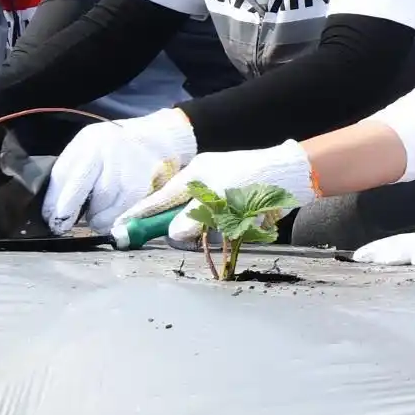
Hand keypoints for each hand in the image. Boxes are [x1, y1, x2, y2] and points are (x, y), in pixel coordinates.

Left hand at [41, 108, 197, 234]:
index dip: (52, 199)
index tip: (48, 217)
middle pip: (80, 188)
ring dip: (93, 218)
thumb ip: (73, 168)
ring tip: (93, 217)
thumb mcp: (90, 147)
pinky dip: (112, 220)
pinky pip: (120, 213)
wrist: (157, 140)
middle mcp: (106, 152)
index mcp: (88, 142)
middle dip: (67, 211)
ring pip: (100, 205)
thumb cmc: (115, 148)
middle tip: (61, 226)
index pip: (63, 173)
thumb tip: (54, 204)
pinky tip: (110, 217)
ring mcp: (125, 169)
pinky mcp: (140, 187)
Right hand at [142, 140, 313, 237]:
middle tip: (165, 240)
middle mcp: (203, 182)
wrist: (292, 174)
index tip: (122, 227)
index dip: (141, 215)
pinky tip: (234, 230)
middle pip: (177, 209)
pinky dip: (221, 227)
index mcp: (194, 175)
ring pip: (200, 218)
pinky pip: (219, 220)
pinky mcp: (235, 201)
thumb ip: (195, 218)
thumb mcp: (220, 200)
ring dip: (203, 229)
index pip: (159, 199)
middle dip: (173, 226)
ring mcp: (219, 190)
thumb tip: (173, 233)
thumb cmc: (254, 180)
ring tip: (213, 234)